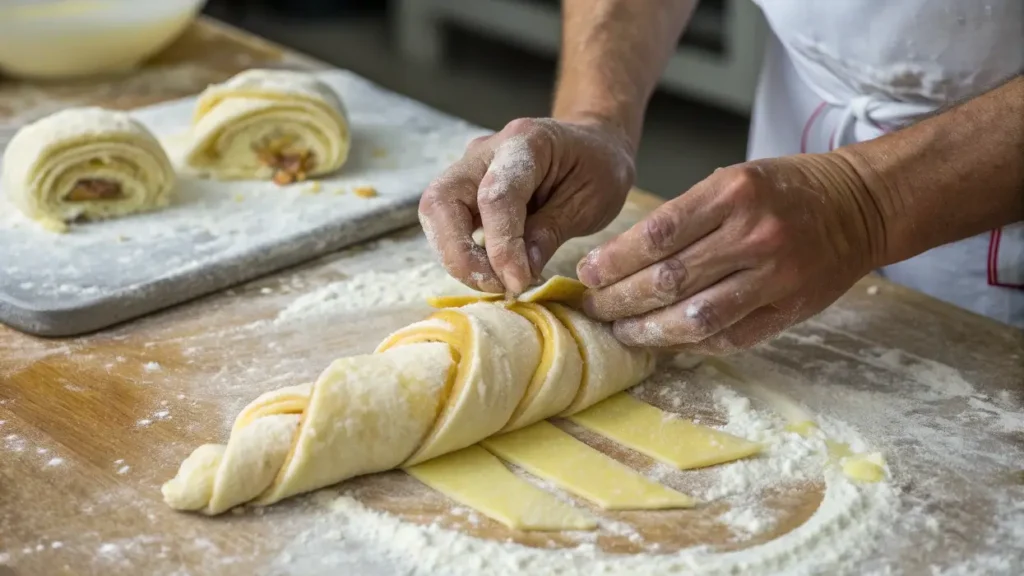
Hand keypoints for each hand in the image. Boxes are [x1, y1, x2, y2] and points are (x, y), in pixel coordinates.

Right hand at [419, 116, 635, 294]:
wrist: (593, 145)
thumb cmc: (598, 168)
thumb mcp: (591, 201)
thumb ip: (550, 232)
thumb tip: (516, 275)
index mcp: (525, 142)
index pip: (496, 196)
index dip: (501, 246)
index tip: (517, 283)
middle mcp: (486, 151)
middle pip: (442, 201)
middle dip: (459, 253)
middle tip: (495, 285)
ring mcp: (469, 168)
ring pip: (435, 214)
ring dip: (457, 257)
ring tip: (497, 282)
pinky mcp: (465, 190)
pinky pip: (448, 224)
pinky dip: (464, 254)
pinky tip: (494, 272)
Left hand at [578, 154, 884, 353]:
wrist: (862, 205)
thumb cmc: (786, 189)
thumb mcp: (734, 179)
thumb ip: (686, 216)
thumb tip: (622, 259)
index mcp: (733, 193)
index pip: (656, 235)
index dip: (614, 261)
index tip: (587, 274)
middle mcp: (753, 235)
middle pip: (668, 279)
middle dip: (620, 299)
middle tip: (594, 307)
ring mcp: (774, 276)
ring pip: (694, 317)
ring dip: (647, 330)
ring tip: (621, 331)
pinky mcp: (789, 309)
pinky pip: (728, 337)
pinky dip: (689, 343)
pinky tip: (663, 341)